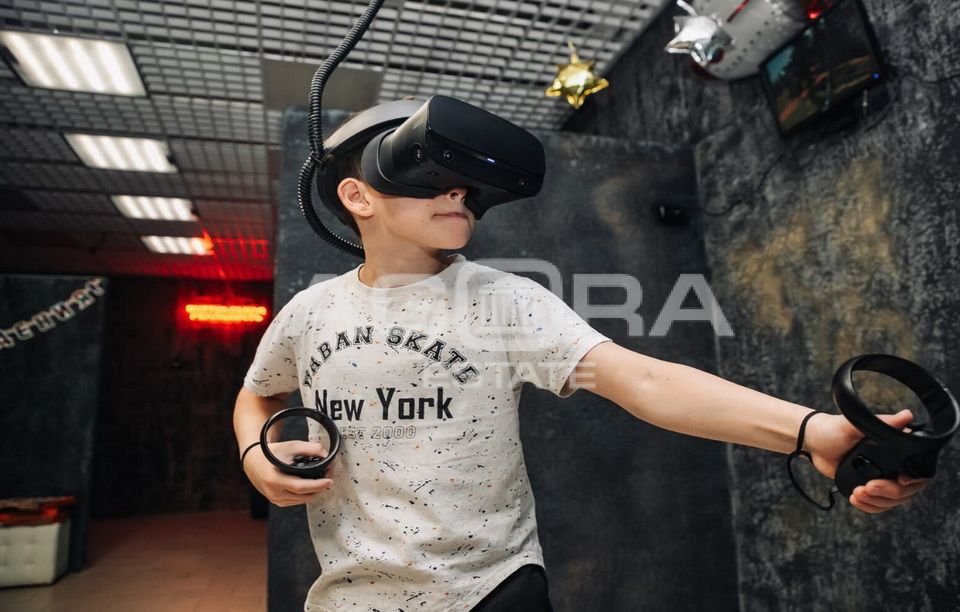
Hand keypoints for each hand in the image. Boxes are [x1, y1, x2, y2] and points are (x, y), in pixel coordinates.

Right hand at [242, 440, 334, 506]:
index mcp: (274, 479)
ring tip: (322, 480)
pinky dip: (306, 495)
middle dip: (319, 487)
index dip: (317, 485)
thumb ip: (309, 448)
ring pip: (302, 500)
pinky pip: (296, 501)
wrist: (253, 461)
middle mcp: (273, 492)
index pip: (300, 487)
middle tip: (329, 477)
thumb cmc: (271, 454)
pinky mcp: (277, 502)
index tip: (329, 481)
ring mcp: (275, 499)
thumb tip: (325, 454)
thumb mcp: (289, 446)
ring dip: (314, 492)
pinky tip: (311, 486)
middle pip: (303, 496)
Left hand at [804, 409, 929, 512]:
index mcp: (896, 447)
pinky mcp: (870, 487)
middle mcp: (894, 464)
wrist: (813, 443)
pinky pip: (879, 505)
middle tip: (868, 487)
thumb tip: (906, 415)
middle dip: (889, 492)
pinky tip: (857, 499)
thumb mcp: (855, 424)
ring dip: (877, 502)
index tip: (899, 480)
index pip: (918, 469)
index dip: (914, 479)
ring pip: (893, 501)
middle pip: (906, 490)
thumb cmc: (834, 429)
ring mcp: (883, 478)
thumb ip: (883, 422)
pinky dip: (870, 506)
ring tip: (857, 493)